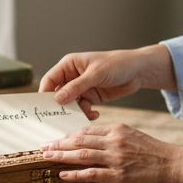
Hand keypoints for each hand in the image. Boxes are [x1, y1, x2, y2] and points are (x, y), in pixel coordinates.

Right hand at [39, 46, 174, 119]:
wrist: (138, 71)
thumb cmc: (116, 64)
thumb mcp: (95, 74)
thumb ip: (76, 87)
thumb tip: (57, 99)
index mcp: (69, 65)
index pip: (50, 80)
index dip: (45, 94)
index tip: (44, 108)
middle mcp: (72, 76)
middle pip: (58, 94)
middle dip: (61, 106)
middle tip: (62, 118)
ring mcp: (82, 88)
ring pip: (70, 104)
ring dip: (76, 111)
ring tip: (86, 114)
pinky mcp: (91, 97)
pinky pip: (82, 108)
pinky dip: (86, 113)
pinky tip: (95, 114)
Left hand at [40, 123, 182, 182]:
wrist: (176, 165)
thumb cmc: (159, 154)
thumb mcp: (137, 138)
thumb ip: (118, 139)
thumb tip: (101, 144)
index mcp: (118, 129)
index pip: (87, 131)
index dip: (70, 135)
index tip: (58, 139)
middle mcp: (114, 141)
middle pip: (80, 140)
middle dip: (59, 144)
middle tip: (44, 146)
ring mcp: (115, 158)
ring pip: (81, 154)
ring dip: (61, 156)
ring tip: (46, 157)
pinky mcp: (119, 175)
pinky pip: (91, 174)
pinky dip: (75, 174)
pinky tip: (63, 174)